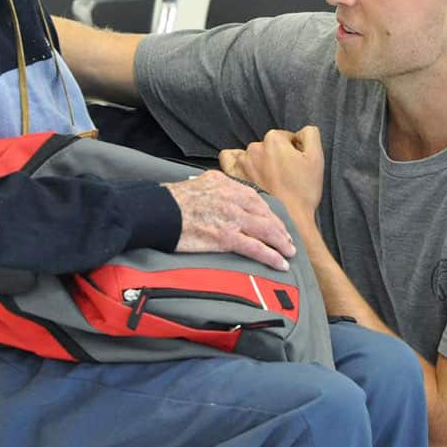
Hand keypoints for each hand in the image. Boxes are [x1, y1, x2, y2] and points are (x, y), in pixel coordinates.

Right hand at [164, 171, 295, 270]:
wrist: (158, 211)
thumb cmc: (173, 200)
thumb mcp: (199, 183)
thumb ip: (216, 187)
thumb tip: (222, 192)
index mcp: (226, 184)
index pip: (256, 199)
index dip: (269, 214)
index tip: (276, 223)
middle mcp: (233, 198)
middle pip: (265, 214)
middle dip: (280, 229)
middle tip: (288, 241)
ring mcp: (231, 217)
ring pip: (265, 230)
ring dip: (281, 243)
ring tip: (289, 253)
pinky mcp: (225, 237)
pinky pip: (255, 248)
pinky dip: (271, 256)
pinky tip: (280, 264)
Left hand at [219, 126, 324, 219]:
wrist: (287, 219)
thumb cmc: (303, 191)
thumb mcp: (317, 158)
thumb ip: (310, 134)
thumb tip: (300, 133)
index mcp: (274, 140)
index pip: (286, 138)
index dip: (294, 151)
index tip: (297, 167)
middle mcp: (254, 147)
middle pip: (269, 146)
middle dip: (277, 157)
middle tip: (286, 176)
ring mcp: (241, 162)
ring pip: (252, 154)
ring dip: (260, 162)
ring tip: (269, 180)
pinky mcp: (232, 176)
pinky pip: (228, 159)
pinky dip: (236, 162)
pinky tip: (246, 171)